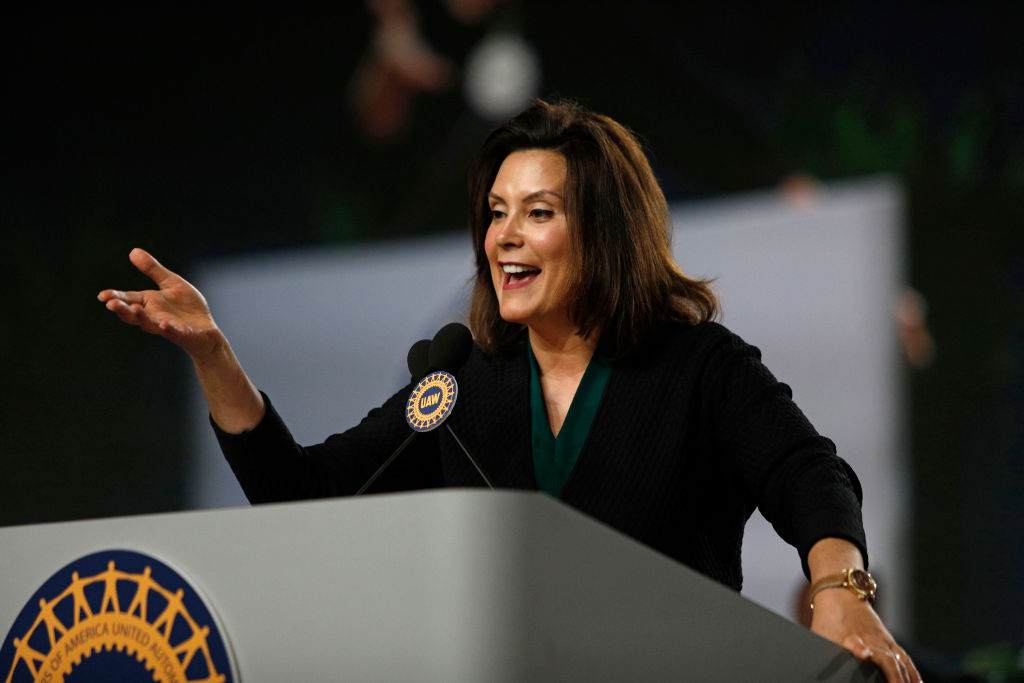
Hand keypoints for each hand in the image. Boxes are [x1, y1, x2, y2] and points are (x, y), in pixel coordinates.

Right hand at [98, 248, 222, 359]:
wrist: (206, 329)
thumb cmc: (187, 306)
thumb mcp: (171, 283)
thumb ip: (153, 270)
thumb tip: (133, 251)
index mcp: (149, 303)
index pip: (129, 299)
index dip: (115, 297)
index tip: (102, 295)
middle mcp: (154, 316)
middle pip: (133, 314)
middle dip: (122, 309)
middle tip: (110, 304)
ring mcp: (167, 327)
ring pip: (150, 324)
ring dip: (142, 317)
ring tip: (135, 309)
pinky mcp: (183, 334)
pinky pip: (173, 333)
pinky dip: (168, 329)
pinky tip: (164, 325)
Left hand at [810, 588, 921, 682]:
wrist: (841, 593)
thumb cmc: (828, 619)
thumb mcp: (818, 634)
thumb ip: (822, 653)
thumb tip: (813, 668)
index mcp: (850, 636)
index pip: (855, 644)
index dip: (859, 649)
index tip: (865, 654)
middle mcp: (871, 639)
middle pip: (887, 659)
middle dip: (895, 678)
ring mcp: (883, 640)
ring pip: (899, 661)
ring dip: (906, 679)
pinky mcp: (889, 640)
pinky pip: (904, 658)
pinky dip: (912, 672)